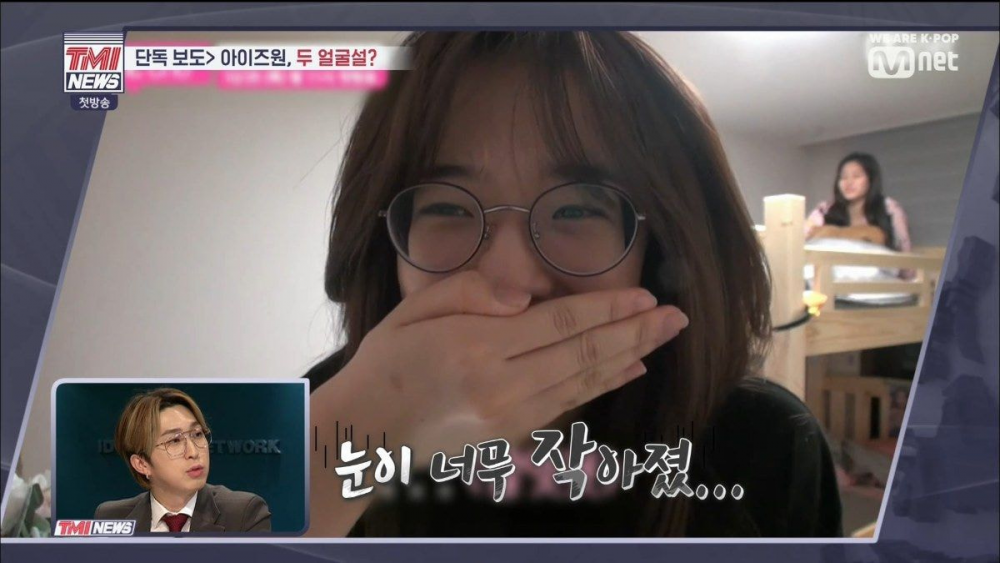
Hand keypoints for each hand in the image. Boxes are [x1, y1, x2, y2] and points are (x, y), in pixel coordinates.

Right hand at [322, 270, 687, 463]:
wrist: (365, 433)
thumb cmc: (386, 362)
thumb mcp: (414, 310)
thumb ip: (470, 293)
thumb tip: (526, 298)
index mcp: (477, 348)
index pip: (561, 323)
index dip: (609, 309)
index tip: (646, 295)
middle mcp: (502, 386)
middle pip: (585, 353)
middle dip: (637, 333)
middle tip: (678, 317)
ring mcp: (510, 416)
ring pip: (584, 381)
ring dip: (630, 357)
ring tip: (664, 338)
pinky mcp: (512, 434)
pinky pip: (569, 404)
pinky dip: (603, 385)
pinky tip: (628, 370)